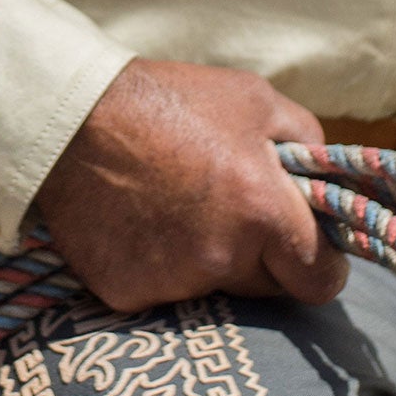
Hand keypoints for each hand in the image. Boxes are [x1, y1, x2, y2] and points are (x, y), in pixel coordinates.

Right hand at [34, 58, 348, 313]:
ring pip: (211, 291)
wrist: (70, 119)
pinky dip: (154, 268)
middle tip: (230, 216)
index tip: (310, 254)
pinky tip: (137, 226)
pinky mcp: (126, 295)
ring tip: (173, 210)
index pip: (320, 281)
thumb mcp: (253, 100)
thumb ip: (306, 140)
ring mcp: (171, 283)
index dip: (321, 268)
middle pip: (266, 289)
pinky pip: (159, 293)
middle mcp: (221, 260)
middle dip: (261, 260)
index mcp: (263, 213)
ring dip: (204, 262)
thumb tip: (325, 178)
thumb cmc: (169, 102)